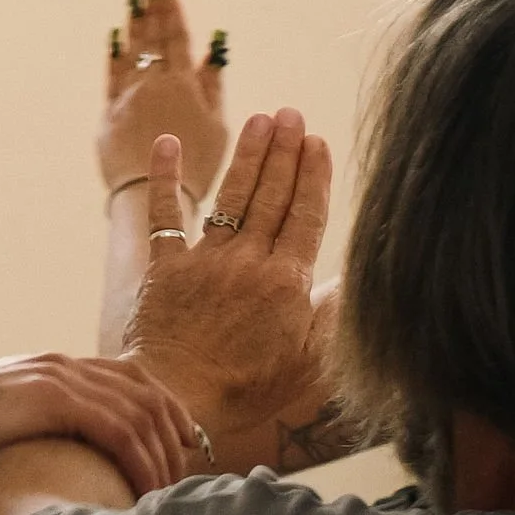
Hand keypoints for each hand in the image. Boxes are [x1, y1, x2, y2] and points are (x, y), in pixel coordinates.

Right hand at [0, 351, 199, 493]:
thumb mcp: (10, 431)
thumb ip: (42, 435)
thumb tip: (66, 469)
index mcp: (53, 368)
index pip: (130, 376)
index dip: (164, 408)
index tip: (182, 447)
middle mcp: (62, 365)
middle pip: (144, 390)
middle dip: (173, 434)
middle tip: (184, 479)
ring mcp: (58, 377)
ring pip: (137, 411)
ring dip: (159, 457)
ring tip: (165, 497)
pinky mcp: (53, 398)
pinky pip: (117, 428)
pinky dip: (139, 461)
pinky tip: (142, 493)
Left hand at [97, 0, 227, 207]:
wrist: (155, 193)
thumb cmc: (197, 165)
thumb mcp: (217, 125)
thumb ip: (212, 84)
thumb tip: (214, 47)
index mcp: (185, 86)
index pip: (177, 38)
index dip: (171, 10)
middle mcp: (156, 84)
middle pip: (153, 38)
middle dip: (152, 7)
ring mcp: (131, 95)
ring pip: (132, 50)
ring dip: (133, 22)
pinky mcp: (110, 110)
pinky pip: (112, 73)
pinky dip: (114, 52)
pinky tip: (115, 35)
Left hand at [127, 111, 331, 450]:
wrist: (179, 399)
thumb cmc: (248, 390)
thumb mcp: (307, 364)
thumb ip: (328, 317)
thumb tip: (349, 279)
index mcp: (286, 284)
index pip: (305, 217)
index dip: (313, 178)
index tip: (318, 142)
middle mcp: (248, 262)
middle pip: (272, 196)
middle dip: (284, 151)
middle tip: (291, 114)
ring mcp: (205, 260)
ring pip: (232, 196)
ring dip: (247, 155)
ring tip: (260, 120)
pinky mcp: (165, 266)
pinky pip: (164, 215)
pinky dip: (165, 178)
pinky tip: (167, 142)